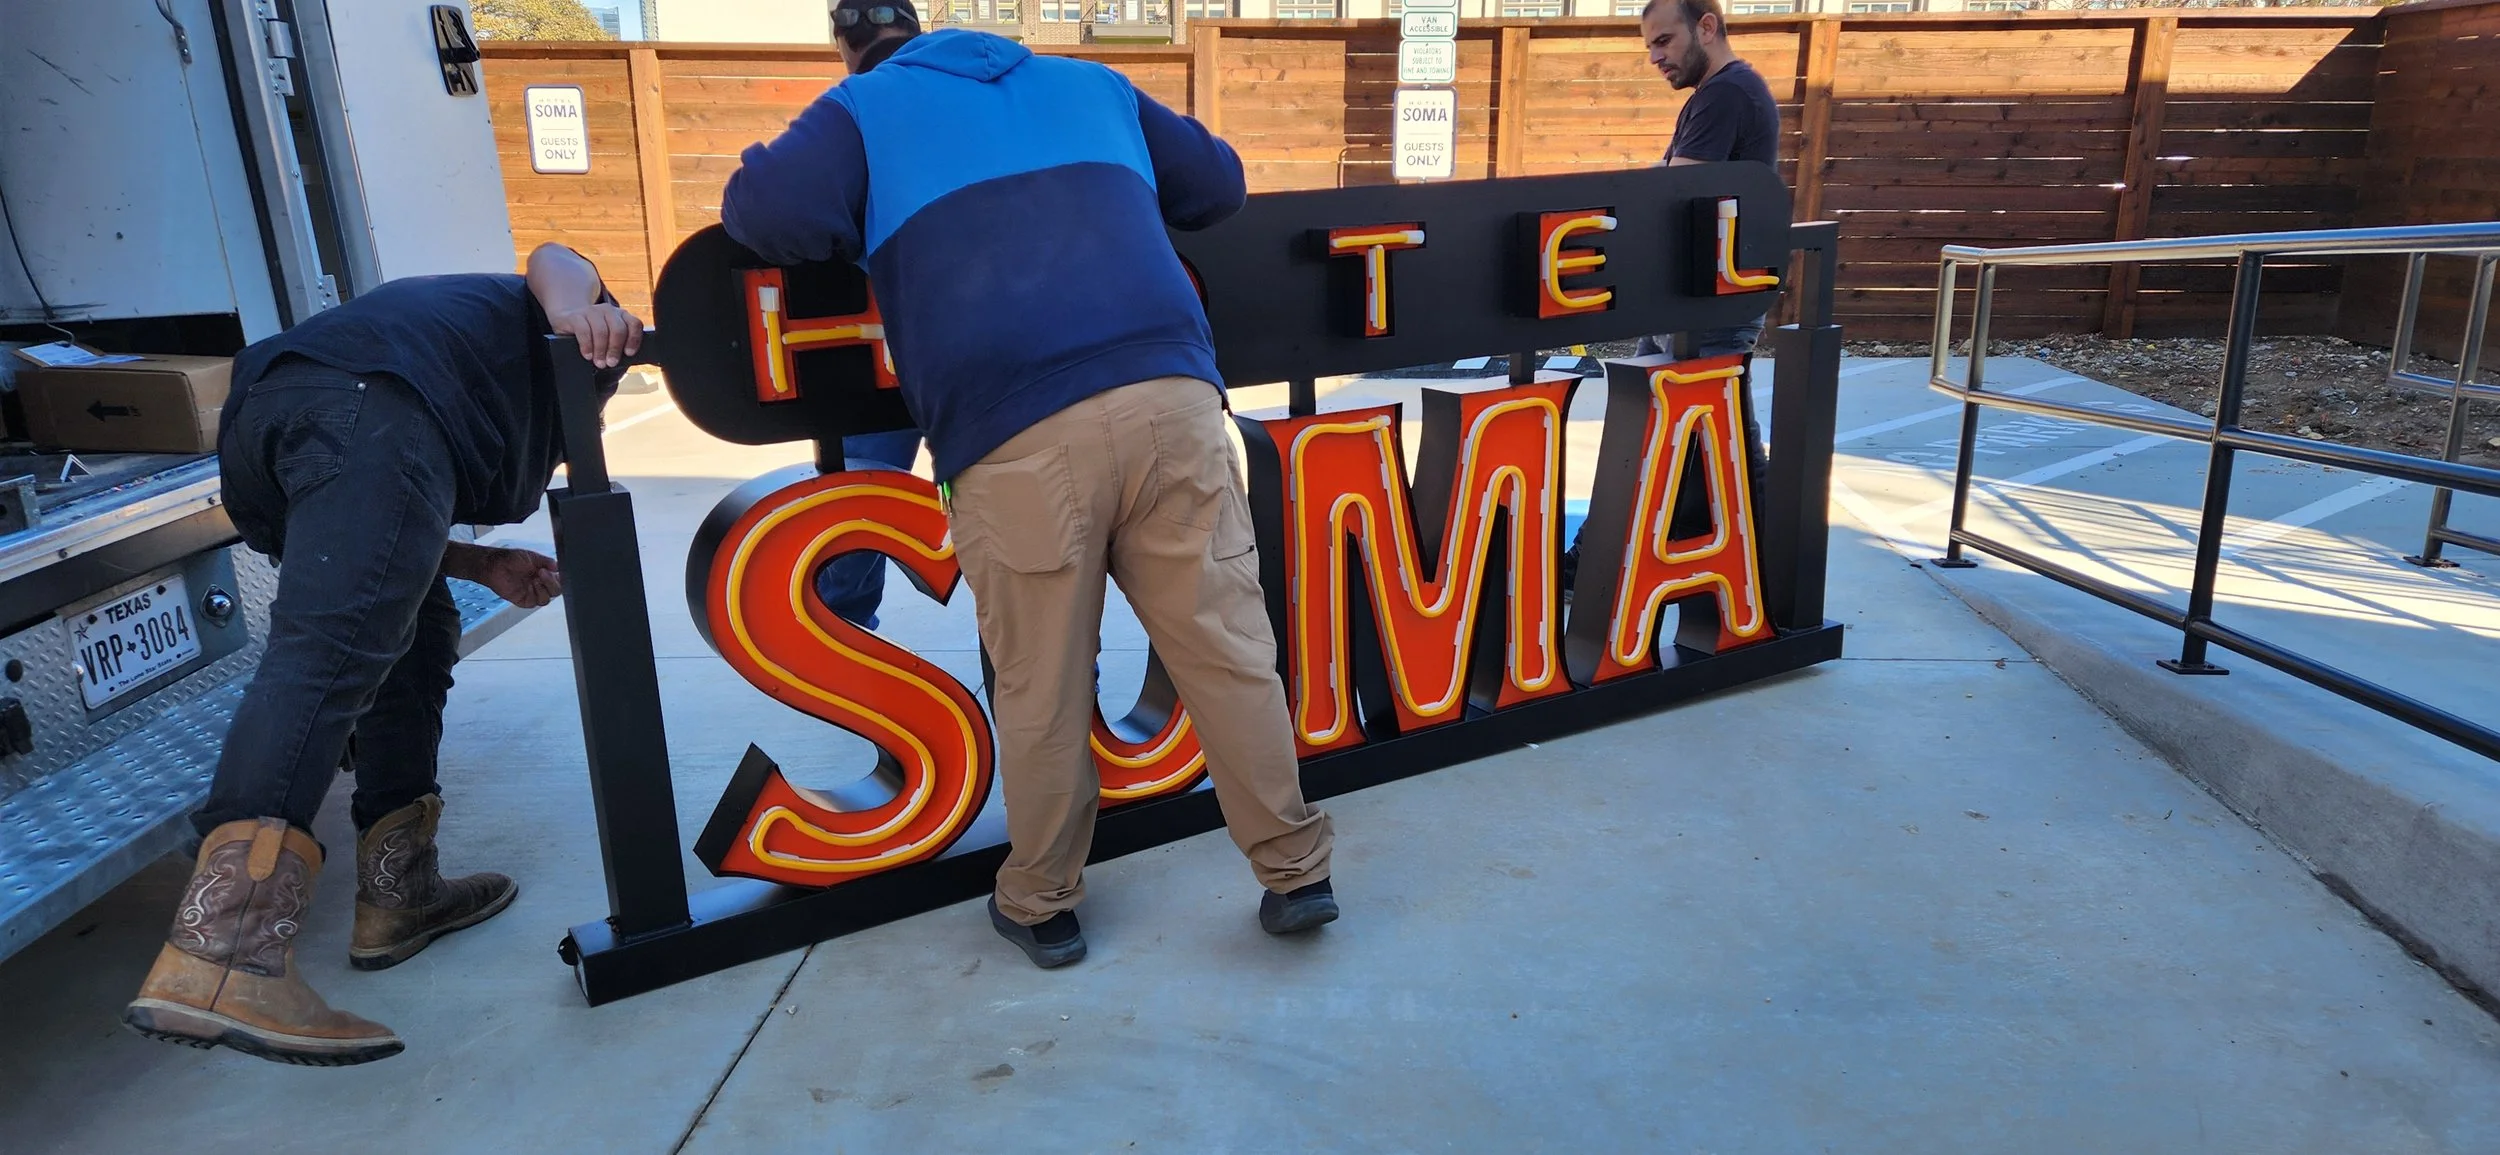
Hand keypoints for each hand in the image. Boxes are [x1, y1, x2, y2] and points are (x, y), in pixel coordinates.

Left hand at [447, 543, 562, 608]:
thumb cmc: (510, 558)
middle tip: (542, 573)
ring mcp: (532, 593)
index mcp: (544, 574)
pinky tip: (531, 586)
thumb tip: (558, 566)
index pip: (559, 581)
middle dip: (552, 583)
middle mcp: (540, 585)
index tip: (556, 571)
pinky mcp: (524, 601)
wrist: (494, 565)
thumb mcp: (531, 556)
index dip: (560, 578)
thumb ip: (546, 561)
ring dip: (544, 589)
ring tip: (535, 579)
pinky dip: (536, 595)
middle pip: (556, 591)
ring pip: (547, 599)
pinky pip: (535, 602)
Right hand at [550, 302, 644, 368]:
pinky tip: (588, 355)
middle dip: (615, 349)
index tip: (628, 354)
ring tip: (599, 362)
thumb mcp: (609, 336)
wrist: (567, 320)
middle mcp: (608, 311)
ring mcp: (592, 311)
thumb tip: (625, 359)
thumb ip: (619, 343)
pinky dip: (587, 345)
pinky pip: (584, 331)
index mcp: (621, 315)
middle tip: (611, 363)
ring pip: (601, 331)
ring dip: (601, 350)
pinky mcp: (575, 316)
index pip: (634, 324)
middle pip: (618, 329)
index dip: (633, 339)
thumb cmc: (593, 334)